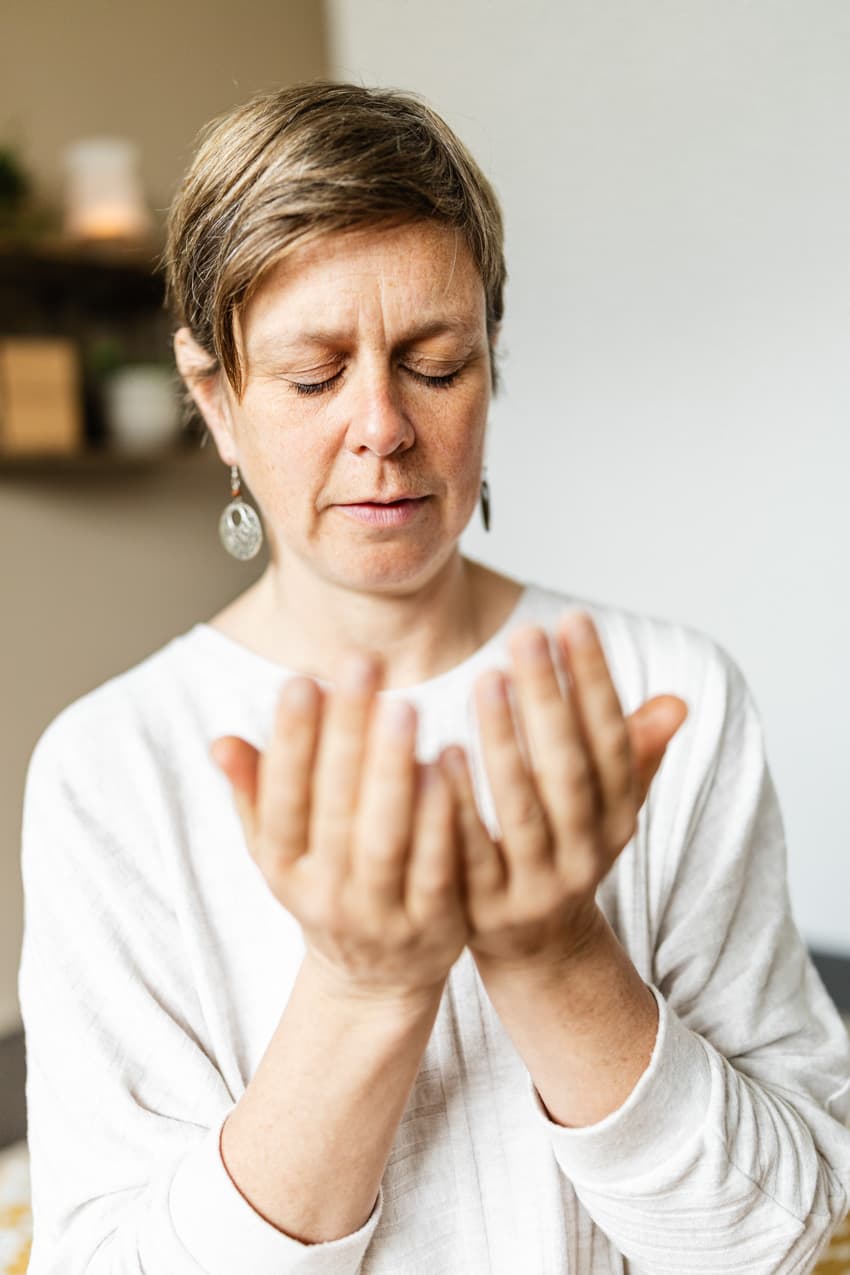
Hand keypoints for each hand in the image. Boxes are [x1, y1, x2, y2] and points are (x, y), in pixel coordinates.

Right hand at [209, 653, 467, 1004]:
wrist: (375, 979)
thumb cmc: (327, 883)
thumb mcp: (282, 846)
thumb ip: (257, 791)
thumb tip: (221, 741)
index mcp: (282, 865)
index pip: (283, 796)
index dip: (291, 740)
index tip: (302, 679)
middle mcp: (323, 893)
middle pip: (335, 807)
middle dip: (346, 734)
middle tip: (362, 665)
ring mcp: (379, 914)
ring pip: (384, 838)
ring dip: (392, 772)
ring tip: (404, 707)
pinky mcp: (432, 926)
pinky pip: (436, 868)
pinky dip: (442, 819)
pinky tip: (450, 764)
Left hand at [438, 611, 688, 967]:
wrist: (534, 946)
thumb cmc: (563, 845)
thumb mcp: (604, 804)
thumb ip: (632, 753)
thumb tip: (678, 703)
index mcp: (616, 817)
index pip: (610, 739)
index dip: (594, 681)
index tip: (573, 620)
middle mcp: (584, 852)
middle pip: (569, 769)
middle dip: (549, 699)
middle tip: (525, 634)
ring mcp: (536, 885)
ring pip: (522, 809)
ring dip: (505, 742)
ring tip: (487, 679)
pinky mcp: (484, 912)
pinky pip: (470, 854)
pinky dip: (456, 806)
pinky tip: (438, 756)